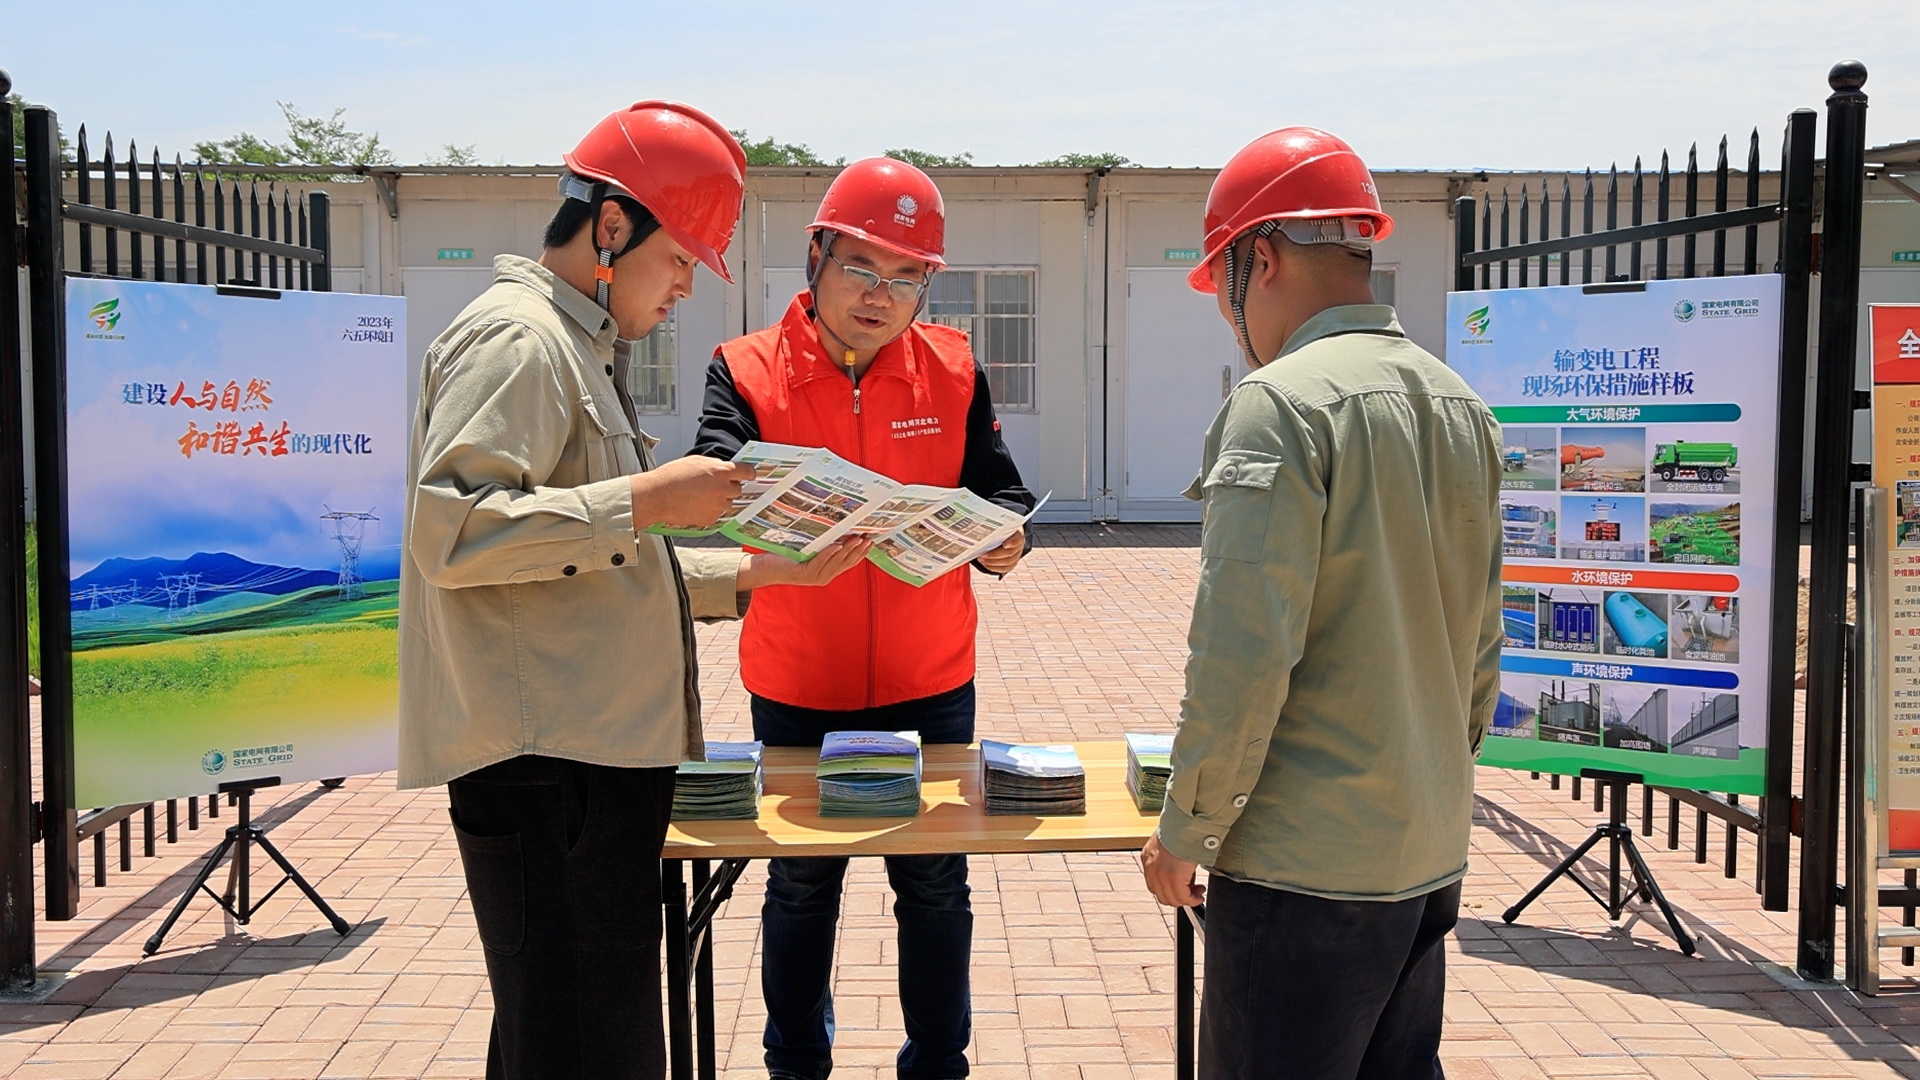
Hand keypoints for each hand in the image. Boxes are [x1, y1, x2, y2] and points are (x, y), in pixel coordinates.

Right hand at [631, 457, 754, 530]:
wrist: (656, 496)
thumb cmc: (672, 476)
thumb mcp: (696, 461)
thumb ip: (715, 464)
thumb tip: (725, 467)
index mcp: (720, 471)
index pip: (746, 472)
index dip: (749, 473)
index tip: (750, 475)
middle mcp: (722, 489)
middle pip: (738, 489)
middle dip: (730, 487)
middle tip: (715, 486)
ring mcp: (717, 506)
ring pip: (728, 503)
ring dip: (720, 500)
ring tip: (702, 496)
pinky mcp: (710, 518)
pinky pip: (717, 514)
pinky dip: (710, 510)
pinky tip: (696, 505)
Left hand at [737, 537, 871, 590]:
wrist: (765, 568)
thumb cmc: (786, 556)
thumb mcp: (809, 549)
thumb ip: (822, 543)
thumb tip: (837, 525)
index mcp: (827, 571)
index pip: (850, 562)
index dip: (862, 553)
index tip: (872, 541)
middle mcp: (824, 576)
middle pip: (846, 562)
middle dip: (859, 550)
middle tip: (869, 538)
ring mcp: (814, 577)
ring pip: (836, 562)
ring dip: (848, 550)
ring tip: (858, 539)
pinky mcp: (804, 574)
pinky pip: (820, 562)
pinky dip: (829, 554)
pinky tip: (837, 545)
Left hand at [975, 530, 1024, 574]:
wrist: (1007, 535)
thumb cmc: (1001, 530)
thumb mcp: (1000, 526)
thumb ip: (994, 528)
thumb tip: (979, 529)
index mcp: (1018, 535)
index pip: (1018, 539)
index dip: (1012, 542)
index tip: (1005, 545)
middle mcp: (1019, 547)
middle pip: (1010, 553)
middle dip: (995, 555)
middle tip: (982, 555)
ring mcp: (1016, 556)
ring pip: (1007, 563)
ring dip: (992, 562)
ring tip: (981, 559)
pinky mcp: (1012, 564)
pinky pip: (1004, 569)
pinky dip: (994, 567)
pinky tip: (985, 564)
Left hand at [1140, 833, 1204, 906]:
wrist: (1187, 822)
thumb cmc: (1181, 827)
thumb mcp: (1169, 842)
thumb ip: (1169, 857)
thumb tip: (1181, 869)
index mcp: (1148, 857)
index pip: (1154, 885)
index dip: (1170, 891)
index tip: (1181, 888)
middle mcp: (1151, 867)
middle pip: (1162, 896)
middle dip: (1179, 897)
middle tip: (1192, 892)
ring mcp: (1161, 874)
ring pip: (1172, 899)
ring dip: (1187, 899)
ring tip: (1197, 893)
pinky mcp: (1174, 877)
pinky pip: (1183, 897)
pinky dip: (1192, 899)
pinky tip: (1198, 895)